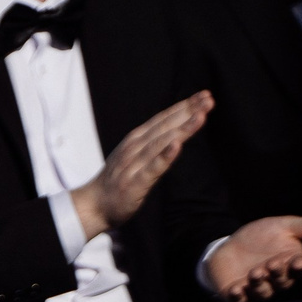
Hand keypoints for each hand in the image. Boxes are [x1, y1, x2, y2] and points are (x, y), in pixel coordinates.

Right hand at [71, 92, 211, 238]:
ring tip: (201, 116)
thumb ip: (152, 143)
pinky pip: (152, 168)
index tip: (204, 95)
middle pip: (165, 127)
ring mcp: (134, 165)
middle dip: (188, 112)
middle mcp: (134, 148)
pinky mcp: (135, 183)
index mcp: (136, 140)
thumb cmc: (118, 180)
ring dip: (182, 129)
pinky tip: (177, 146)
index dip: (184, 106)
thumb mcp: (134, 156)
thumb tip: (177, 130)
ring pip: (161, 143)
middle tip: (208, 99)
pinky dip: (164, 156)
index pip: (163, 119)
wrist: (93, 205)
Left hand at [208, 214, 301, 301]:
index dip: (301, 267)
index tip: (298, 262)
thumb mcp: (285, 226)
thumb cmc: (261, 236)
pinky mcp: (237, 294)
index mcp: (291, 264)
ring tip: (255, 273)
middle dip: (279, 274)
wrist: (229, 244)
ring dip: (260, 285)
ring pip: (263, 292)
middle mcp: (277, 280)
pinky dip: (238, 296)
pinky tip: (236, 290)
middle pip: (283, 281)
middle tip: (272, 265)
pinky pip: (240, 300)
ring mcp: (257, 289)